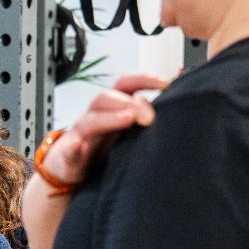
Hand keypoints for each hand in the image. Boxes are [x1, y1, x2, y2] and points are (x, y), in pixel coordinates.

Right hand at [42, 73, 168, 186]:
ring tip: (127, 119)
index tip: (166, 83)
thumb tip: (179, 100)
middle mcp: (96, 116)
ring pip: (90, 121)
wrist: (71, 169)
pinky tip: (78, 146)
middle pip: (106, 97)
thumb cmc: (103, 147)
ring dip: (109, 118)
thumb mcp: (128, 130)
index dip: (144, 79)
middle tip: (150, 116)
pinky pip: (69, 150)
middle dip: (129, 102)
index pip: (126, 84)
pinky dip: (73, 147)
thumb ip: (148, 116)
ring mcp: (81, 135)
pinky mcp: (70, 156)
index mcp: (112, 107)